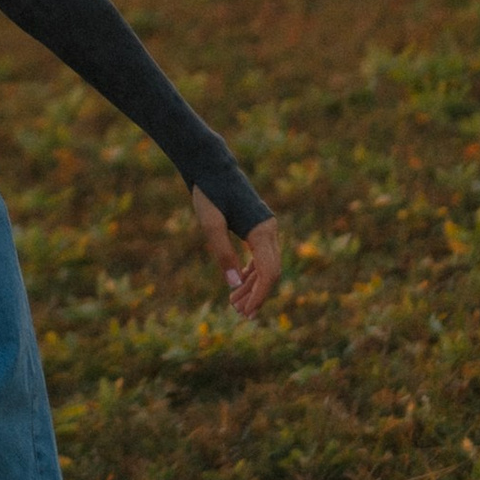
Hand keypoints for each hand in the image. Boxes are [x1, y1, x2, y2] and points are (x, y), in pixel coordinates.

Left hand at [192, 190, 279, 323]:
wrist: (211, 165)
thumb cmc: (209, 193)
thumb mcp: (210, 224)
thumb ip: (222, 254)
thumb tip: (234, 285)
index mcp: (262, 231)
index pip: (269, 272)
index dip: (260, 295)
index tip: (247, 312)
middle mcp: (269, 230)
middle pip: (270, 272)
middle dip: (256, 295)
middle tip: (239, 314)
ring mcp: (266, 228)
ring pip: (266, 265)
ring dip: (253, 286)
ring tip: (236, 304)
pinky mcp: (257, 226)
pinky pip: (261, 256)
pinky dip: (252, 272)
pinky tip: (240, 284)